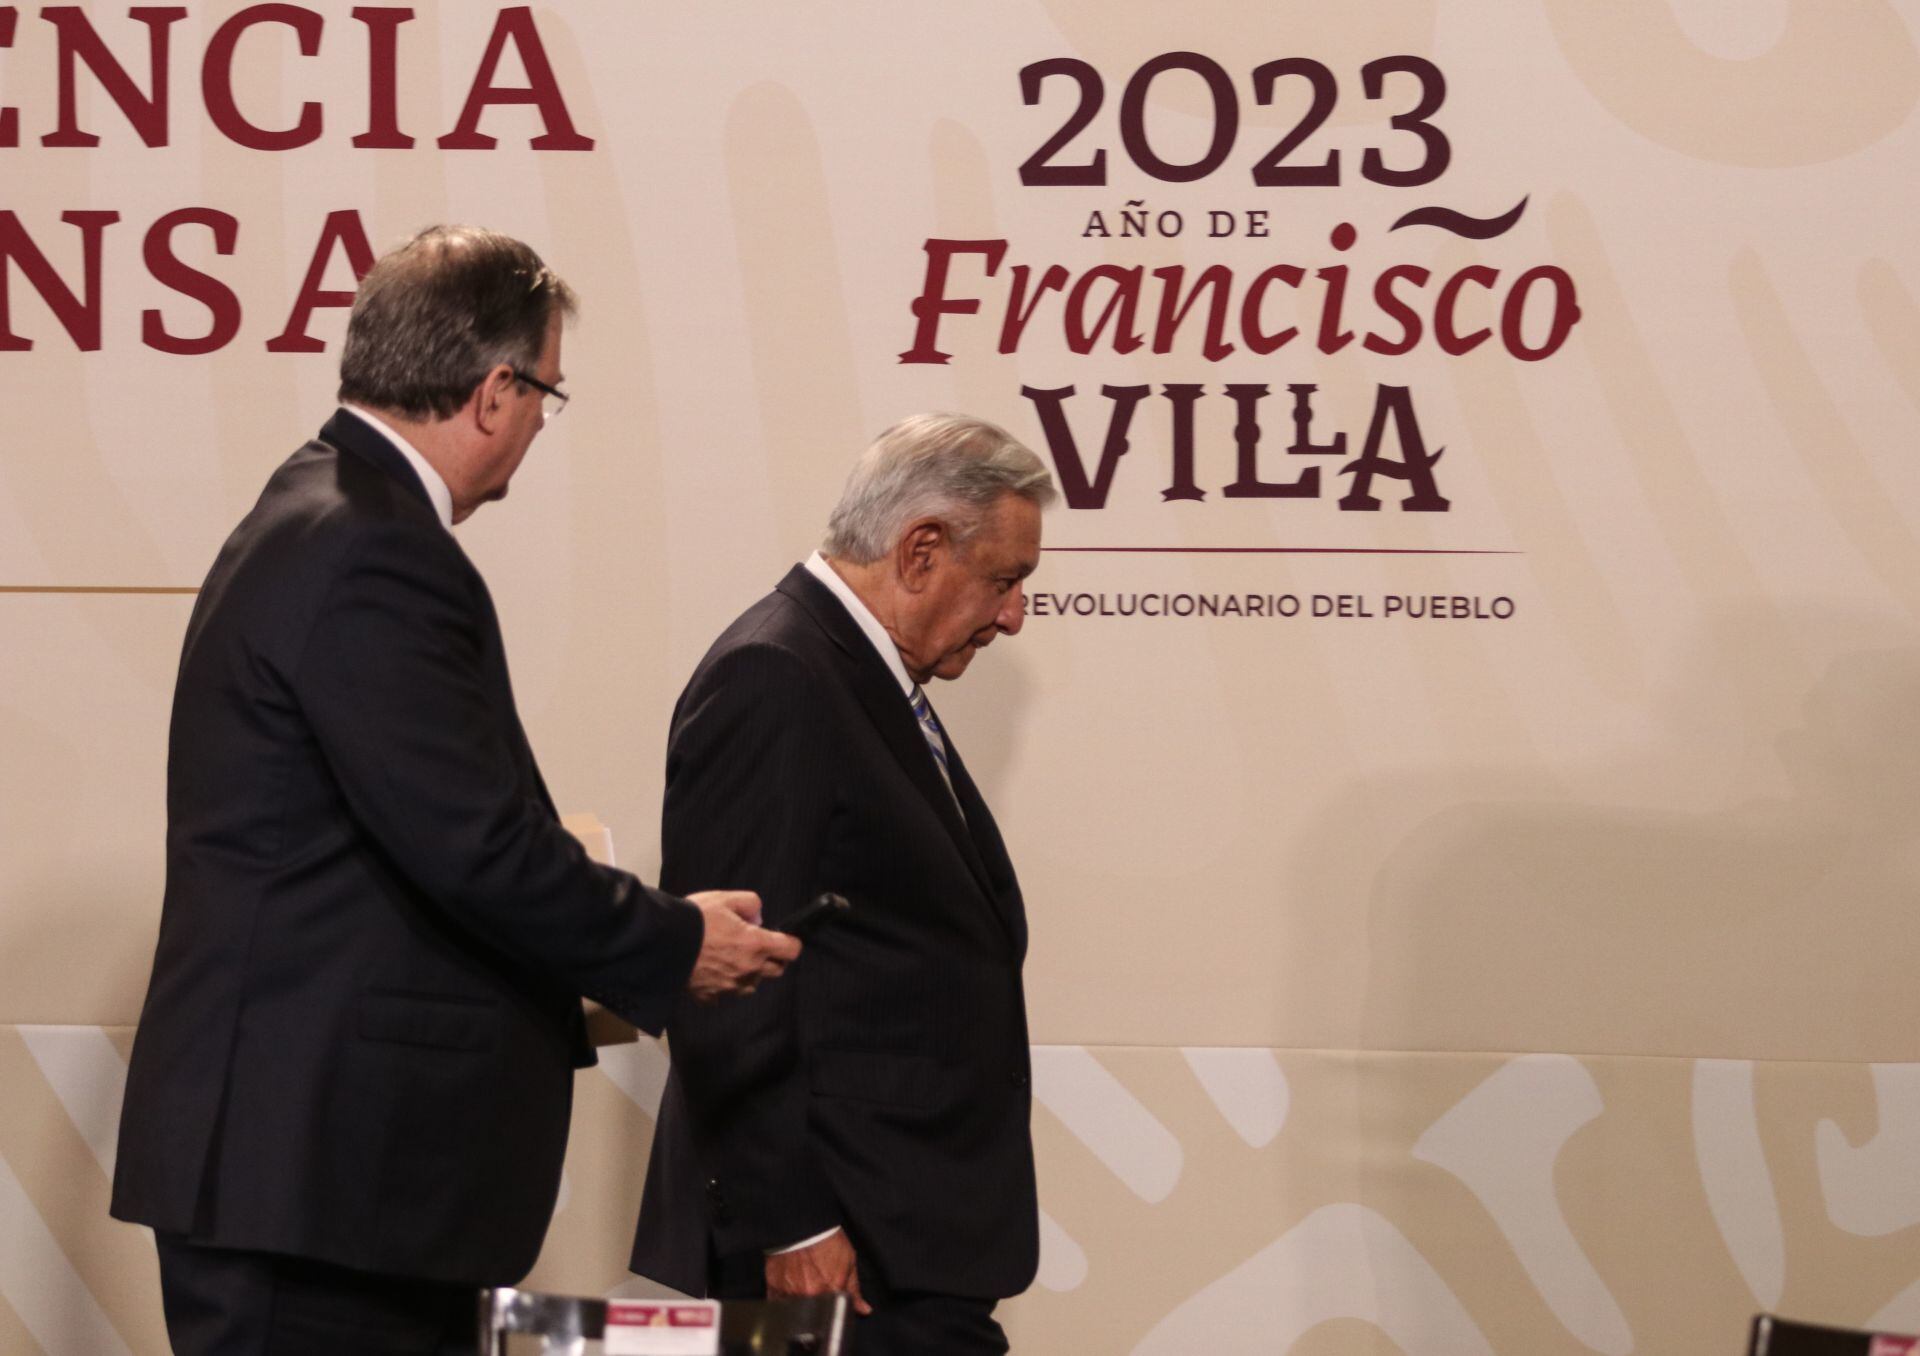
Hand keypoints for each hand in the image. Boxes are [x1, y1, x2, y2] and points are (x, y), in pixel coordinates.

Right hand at [685, 891, 799, 1000]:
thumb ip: (750, 903)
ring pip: (752, 985)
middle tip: (758, 946)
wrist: (662, 942)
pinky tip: (712, 971)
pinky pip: (725, 994)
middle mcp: (748, 969)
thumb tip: (757, 917)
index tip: (784, 938)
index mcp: (756, 944)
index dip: (791, 942)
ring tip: (732, 958)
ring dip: (750, 974)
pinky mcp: (711, 996)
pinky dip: (723, 984)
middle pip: (776, 970)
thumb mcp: (726, 898)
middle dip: (773, 959)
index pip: (791, 950)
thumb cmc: (695, 919)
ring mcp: (730, 986)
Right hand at [765, 1228, 871, 1315]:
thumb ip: (854, 1289)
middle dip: (817, 1312)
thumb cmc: (827, 1239)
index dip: (834, 1313)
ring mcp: (790, 1293)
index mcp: (831, 1290)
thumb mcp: (848, 1261)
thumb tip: (863, 1310)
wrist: (803, 1223)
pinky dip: (782, 1306)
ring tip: (802, 1295)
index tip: (833, 1309)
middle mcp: (810, 1295)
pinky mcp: (774, 1288)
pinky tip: (787, 1299)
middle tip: (817, 1298)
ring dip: (800, 1309)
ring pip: (795, 1314)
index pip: (835, 1315)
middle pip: (813, 1317)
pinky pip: (776, 1306)